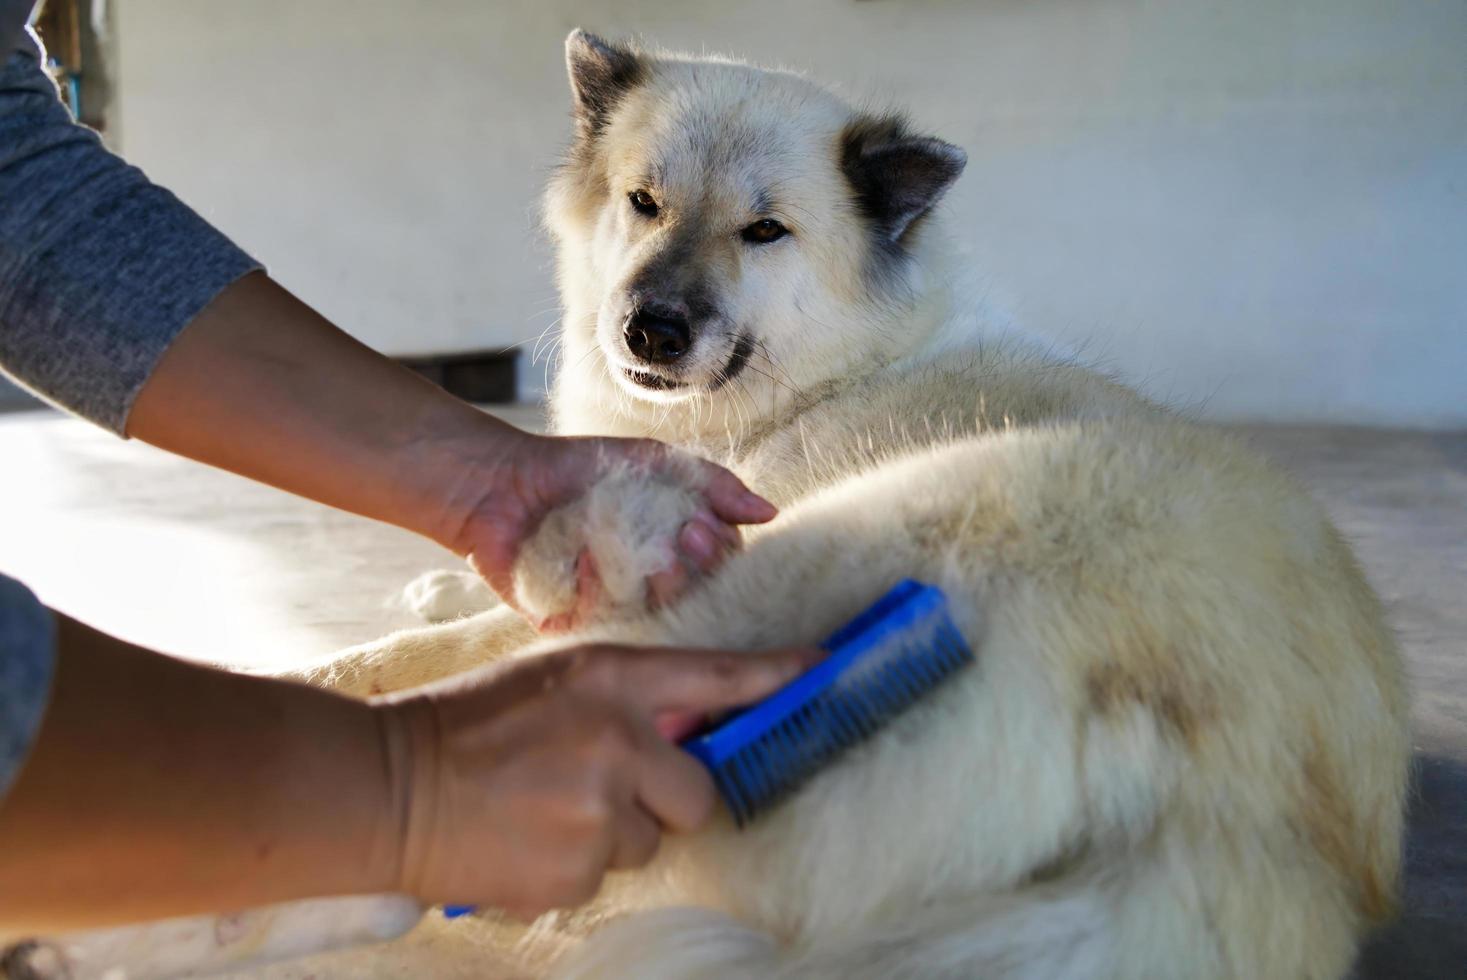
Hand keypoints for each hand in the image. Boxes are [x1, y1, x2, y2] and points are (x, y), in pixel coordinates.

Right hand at [377, 643, 819, 918]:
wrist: (390, 788)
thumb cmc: (469, 725)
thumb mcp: (551, 680)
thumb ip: (623, 698)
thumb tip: (685, 728)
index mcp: (610, 680)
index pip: (717, 676)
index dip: (778, 677)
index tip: (823, 671)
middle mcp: (619, 741)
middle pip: (699, 793)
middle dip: (665, 799)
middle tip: (605, 789)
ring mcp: (601, 811)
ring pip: (651, 840)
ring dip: (615, 834)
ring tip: (547, 812)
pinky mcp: (578, 870)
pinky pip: (608, 876)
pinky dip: (578, 865)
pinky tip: (530, 840)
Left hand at [442, 433, 776, 618]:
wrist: (505, 481)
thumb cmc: (581, 470)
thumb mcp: (656, 463)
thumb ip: (713, 484)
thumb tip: (768, 513)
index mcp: (677, 554)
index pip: (720, 570)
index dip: (718, 555)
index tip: (700, 524)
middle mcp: (652, 588)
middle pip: (698, 600)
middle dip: (697, 571)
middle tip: (680, 535)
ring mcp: (615, 609)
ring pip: (659, 619)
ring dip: (660, 586)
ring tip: (647, 552)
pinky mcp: (573, 625)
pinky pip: (604, 624)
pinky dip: (602, 591)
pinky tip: (588, 559)